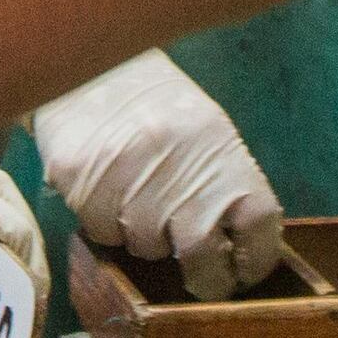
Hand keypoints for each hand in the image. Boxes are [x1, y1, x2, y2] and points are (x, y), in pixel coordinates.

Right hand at [29, 50, 284, 294]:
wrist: (91, 59)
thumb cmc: (157, 105)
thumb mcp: (206, 131)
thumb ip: (222, 185)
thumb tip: (239, 252)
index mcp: (218, 148)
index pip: (257, 223)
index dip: (257, 258)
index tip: (245, 273)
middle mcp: (175, 160)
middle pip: (202, 251)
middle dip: (206, 276)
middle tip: (201, 278)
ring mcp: (125, 172)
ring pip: (145, 247)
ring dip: (146, 237)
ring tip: (139, 199)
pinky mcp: (80, 177)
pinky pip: (102, 231)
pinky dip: (107, 223)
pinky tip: (107, 190)